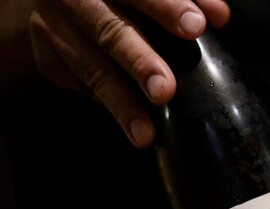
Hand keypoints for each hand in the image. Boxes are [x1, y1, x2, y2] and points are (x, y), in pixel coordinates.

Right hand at [28, 0, 229, 146]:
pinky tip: (129, 123)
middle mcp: (73, 0)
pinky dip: (109, 105)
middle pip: (110, 33)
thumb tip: (220, 16)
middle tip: (164, 90)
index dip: (166, 8)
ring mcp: (54, 30)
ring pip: (93, 71)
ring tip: (144, 134)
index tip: (196, 27)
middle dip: (140, 62)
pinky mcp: (49, 60)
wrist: (59, 2)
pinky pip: (83, 86)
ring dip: (122, 105)